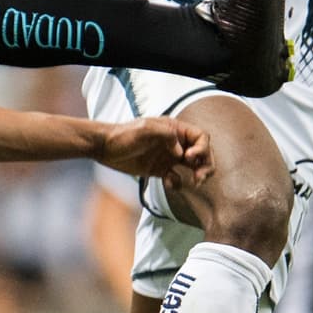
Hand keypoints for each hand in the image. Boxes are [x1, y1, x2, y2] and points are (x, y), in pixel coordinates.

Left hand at [98, 117, 213, 188]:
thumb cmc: (124, 135)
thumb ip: (166, 135)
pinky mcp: (160, 170)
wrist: (106, 148)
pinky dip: (178, 183)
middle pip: (201, 153)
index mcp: (175, 129)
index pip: (200, 137)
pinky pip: (177, 178)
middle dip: (206, 164)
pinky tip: (169, 182)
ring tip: (195, 182)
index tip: (189, 158)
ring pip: (193, 167)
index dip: (201, 148)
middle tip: (200, 177)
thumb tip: (181, 152)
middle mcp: (175, 143)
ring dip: (198, 175)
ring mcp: (168, 157)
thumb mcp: (145, 129)